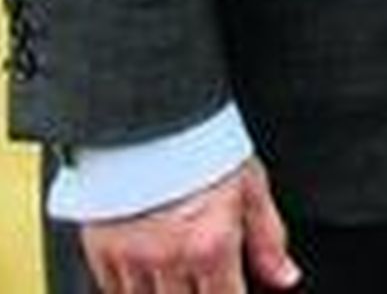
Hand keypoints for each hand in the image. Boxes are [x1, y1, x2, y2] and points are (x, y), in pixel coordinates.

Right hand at [80, 157, 299, 293]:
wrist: (151, 112)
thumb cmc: (204, 143)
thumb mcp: (249, 184)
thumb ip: (268, 238)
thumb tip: (285, 278)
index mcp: (210, 243)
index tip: (234, 288)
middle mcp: (169, 257)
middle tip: (206, 276)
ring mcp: (131, 257)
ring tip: (180, 273)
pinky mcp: (101, 251)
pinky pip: (115, 293)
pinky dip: (134, 291)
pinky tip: (150, 273)